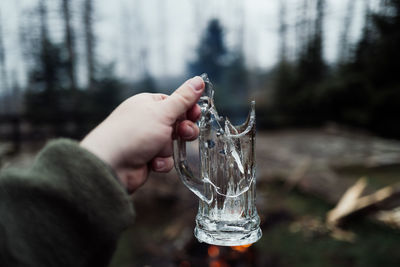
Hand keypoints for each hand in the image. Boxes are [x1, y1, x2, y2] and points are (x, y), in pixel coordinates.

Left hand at [80, 76, 204, 192]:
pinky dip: (161, 162)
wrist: (110, 165)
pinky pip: (165, 159)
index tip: (196, 114)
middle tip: (183, 133)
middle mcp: (147, 120)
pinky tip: (152, 163)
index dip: (188, 109)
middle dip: (183, 131)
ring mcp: (146, 140)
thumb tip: (199, 80)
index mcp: (148, 104)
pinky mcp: (146, 158)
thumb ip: (184, 98)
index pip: (175, 102)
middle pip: (177, 123)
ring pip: (172, 144)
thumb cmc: (133, 134)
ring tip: (160, 151)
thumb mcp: (163, 112)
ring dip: (168, 149)